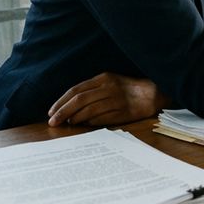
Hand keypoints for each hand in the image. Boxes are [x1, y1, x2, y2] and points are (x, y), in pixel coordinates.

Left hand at [47, 72, 172, 126]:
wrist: (153, 94)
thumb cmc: (127, 89)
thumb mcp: (109, 83)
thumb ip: (91, 91)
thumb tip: (70, 108)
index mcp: (103, 78)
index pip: (76, 90)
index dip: (61, 102)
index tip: (51, 112)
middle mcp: (109, 87)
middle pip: (79, 99)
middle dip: (62, 111)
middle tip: (52, 122)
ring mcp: (116, 99)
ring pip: (89, 110)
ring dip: (75, 118)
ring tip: (67, 124)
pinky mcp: (123, 111)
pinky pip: (101, 118)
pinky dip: (89, 122)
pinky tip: (83, 125)